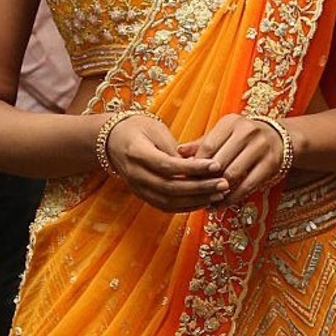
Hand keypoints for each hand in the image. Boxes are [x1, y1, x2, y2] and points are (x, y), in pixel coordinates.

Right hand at [104, 113, 227, 211]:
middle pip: (170, 188)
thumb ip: (174, 149)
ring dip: (196, 201)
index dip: (193, 168)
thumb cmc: (137, 129)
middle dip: (200, 188)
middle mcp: (134, 174)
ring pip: (168, 202)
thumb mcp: (155, 129)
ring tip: (219, 194)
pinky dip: (186, 206)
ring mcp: (136, 188)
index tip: (216, 165)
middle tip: (224, 184)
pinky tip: (204, 201)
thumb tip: (199, 166)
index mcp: (136, 153)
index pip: (167, 166)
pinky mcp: (141, 195)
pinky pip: (165, 206)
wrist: (111, 141)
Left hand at [178, 113, 285, 205]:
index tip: (186, 178)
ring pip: (232, 174)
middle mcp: (247, 132)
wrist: (280, 138)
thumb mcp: (223, 134)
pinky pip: (247, 185)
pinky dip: (232, 197)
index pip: (207, 147)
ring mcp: (261, 148)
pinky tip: (221, 203)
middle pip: (219, 162)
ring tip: (205, 199)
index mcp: (231, 122)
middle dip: (205, 179)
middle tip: (193, 192)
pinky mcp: (271, 164)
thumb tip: (178, 151)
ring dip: (217, 190)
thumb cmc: (242, 137)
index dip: (195, 165)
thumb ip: (201, 143)